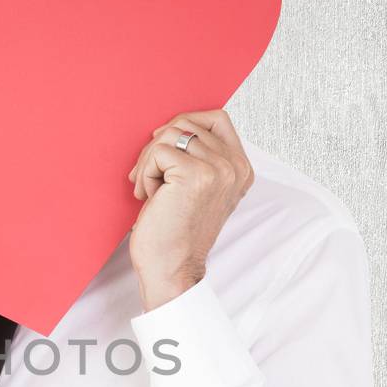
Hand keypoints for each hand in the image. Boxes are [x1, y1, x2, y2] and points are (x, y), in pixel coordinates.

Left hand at [126, 109, 253, 309]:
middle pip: (187, 123)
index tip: (162, 147)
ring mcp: (219, 169)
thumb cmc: (176, 232)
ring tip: (148, 190)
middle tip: (145, 175)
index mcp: (241, 168)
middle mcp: (236, 167)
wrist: (171, 268)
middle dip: (157, 146)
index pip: (217, 118)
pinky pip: (159, 152)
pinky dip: (145, 172)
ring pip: (171, 135)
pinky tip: (148, 196)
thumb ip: (200, 158)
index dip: (185, 124)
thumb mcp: (198, 188)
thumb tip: (169, 128)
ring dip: (149, 161)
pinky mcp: (196, 175)